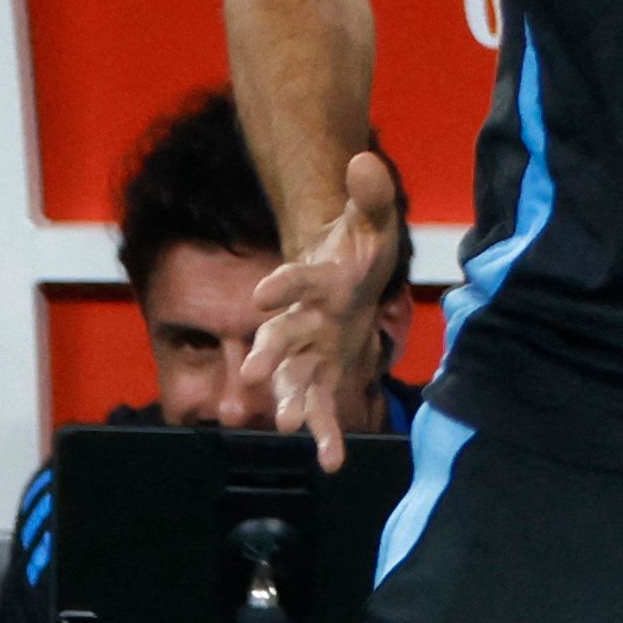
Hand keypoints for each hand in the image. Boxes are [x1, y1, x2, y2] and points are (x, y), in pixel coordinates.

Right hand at [242, 152, 404, 472]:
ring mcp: (310, 350)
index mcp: (313, 280)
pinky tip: (331, 461)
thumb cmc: (354, 247)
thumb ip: (369, 194)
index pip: (293, 280)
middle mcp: (302, 319)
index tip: (262, 295)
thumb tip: (364, 161)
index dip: (281, 285)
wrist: (342, 276)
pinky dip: (325, 432)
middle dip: (268, 354)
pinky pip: (324, 405)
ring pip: (294, 377)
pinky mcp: (325, 373)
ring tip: (289, 424)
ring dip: (291, 399)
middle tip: (251, 374)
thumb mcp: (371, 219)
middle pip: (280, 336)